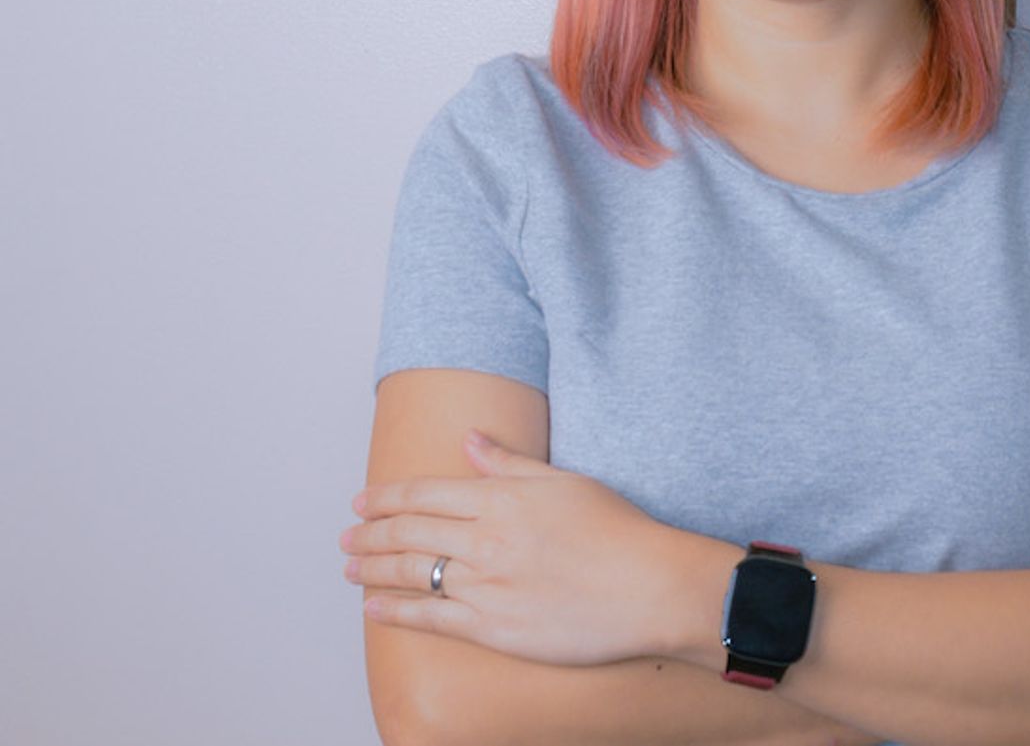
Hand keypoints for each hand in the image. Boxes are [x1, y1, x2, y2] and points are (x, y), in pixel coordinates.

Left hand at [339, 430, 689, 666]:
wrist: (647, 586)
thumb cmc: (614, 528)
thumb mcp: (563, 480)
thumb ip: (509, 462)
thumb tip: (470, 439)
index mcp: (500, 497)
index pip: (424, 493)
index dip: (386, 496)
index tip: (362, 500)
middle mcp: (484, 539)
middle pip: (409, 531)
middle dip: (369, 533)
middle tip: (345, 536)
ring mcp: (485, 585)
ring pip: (411, 573)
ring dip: (372, 569)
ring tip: (349, 568)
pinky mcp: (492, 628)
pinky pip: (430, 620)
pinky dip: (394, 613)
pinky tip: (373, 608)